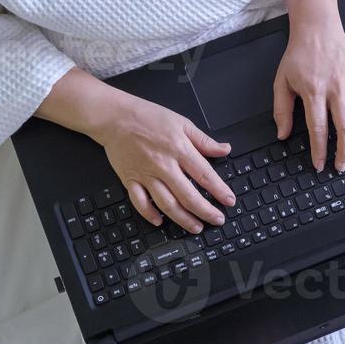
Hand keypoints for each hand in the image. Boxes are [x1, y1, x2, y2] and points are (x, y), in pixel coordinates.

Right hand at [91, 94, 237, 232]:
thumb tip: (225, 149)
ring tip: (196, 227)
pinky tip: (160, 222)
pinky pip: (140, 202)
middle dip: (206, 212)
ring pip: (167, 204)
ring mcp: (146, 175)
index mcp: (179, 149)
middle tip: (218, 220)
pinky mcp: (130, 180)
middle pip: (188, 196)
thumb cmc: (147, 117)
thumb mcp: (182, 122)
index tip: (230, 202)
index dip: (220, 191)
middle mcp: (164, 165)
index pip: (205, 175)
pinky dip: (149, 214)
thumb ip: (204, 140)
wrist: (114, 116)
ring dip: (183, 219)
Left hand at [273, 15, 344, 172]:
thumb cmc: (299, 54)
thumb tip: (282, 134)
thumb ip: (282, 109)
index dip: (319, 150)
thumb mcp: (282, 81)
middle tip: (342, 165)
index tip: (320, 164)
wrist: (317, 27)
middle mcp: (336, 87)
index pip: (318, 128)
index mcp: (314, 90)